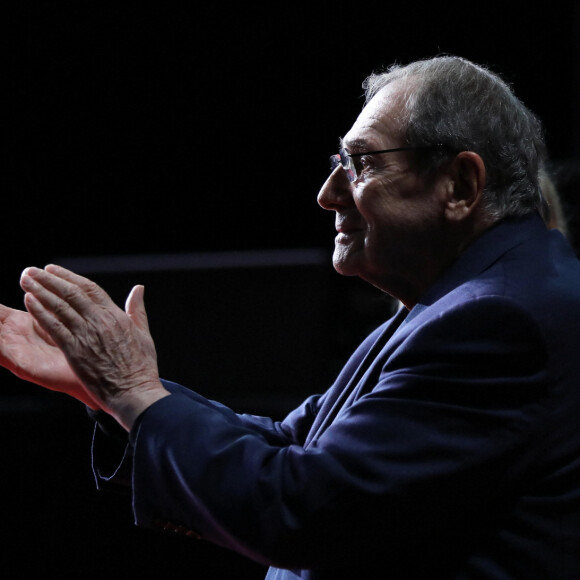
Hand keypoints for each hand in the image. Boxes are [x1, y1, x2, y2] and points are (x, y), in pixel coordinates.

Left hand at [20, 265, 169, 429]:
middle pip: (71, 293)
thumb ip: (137, 309)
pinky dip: (40, 312)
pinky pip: (54, 326)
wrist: (134, 391)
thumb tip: (139, 288)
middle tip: (32, 270)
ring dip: (40, 290)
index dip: (69, 277)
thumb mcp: (144, 333)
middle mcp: (99, 321)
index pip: (90, 288)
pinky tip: (29, 301)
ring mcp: (86, 335)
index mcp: (116, 316)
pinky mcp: (74, 351)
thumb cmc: (141, 366)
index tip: (53, 270)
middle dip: (49, 279)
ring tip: (26, 279)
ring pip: (59, 306)